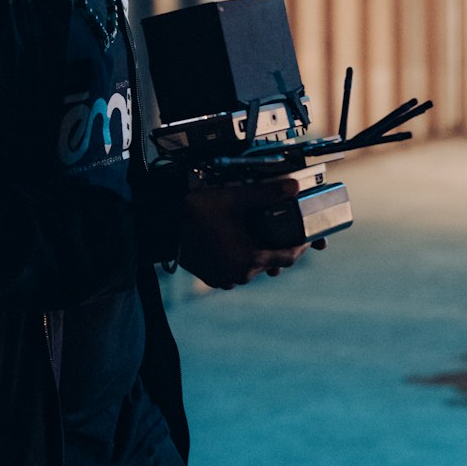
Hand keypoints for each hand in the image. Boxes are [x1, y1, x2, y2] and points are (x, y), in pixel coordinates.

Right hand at [176, 177, 326, 289]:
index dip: (300, 244)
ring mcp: (225, 279)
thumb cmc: (194, 212)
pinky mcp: (213, 278)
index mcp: (248, 259)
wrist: (160, 225)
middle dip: (279, 246)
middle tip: (283, 229)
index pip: (288, 257)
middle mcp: (239, 275)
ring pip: (253, 267)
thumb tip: (294, 186)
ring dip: (259, 252)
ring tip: (259, 233)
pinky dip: (241, 258)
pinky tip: (238, 241)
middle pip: (271, 263)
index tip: (306, 234)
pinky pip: (236, 270)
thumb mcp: (234, 198)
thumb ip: (266, 193)